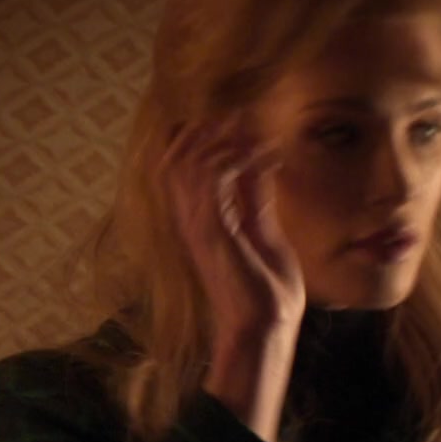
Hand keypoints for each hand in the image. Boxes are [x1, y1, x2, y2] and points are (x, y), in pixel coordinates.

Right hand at [164, 118, 304, 441]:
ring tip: (245, 128)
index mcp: (200, 221)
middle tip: (236, 116)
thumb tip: (260, 162)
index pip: (184, 168)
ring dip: (216, 140)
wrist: (262, 325)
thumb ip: (256, 198)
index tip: (237, 121)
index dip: (203, 138)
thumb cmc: (265, 287)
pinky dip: (234, 159)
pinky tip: (261, 154)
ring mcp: (198, 226)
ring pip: (187, 164)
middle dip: (203, 131)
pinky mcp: (212, 231)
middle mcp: (191, 220)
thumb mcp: (265, 230)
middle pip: (175, 160)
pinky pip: (210, 182)